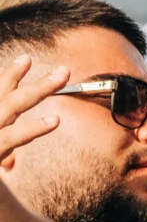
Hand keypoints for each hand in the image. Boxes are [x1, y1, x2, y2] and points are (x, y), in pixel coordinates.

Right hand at [0, 51, 66, 165]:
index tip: (27, 59)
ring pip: (13, 106)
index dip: (11, 76)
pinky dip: (33, 129)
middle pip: (9, 96)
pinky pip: (12, 137)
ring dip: (39, 89)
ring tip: (63, 76)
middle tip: (65, 70)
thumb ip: (1, 150)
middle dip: (36, 82)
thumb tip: (9, 161)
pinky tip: (55, 121)